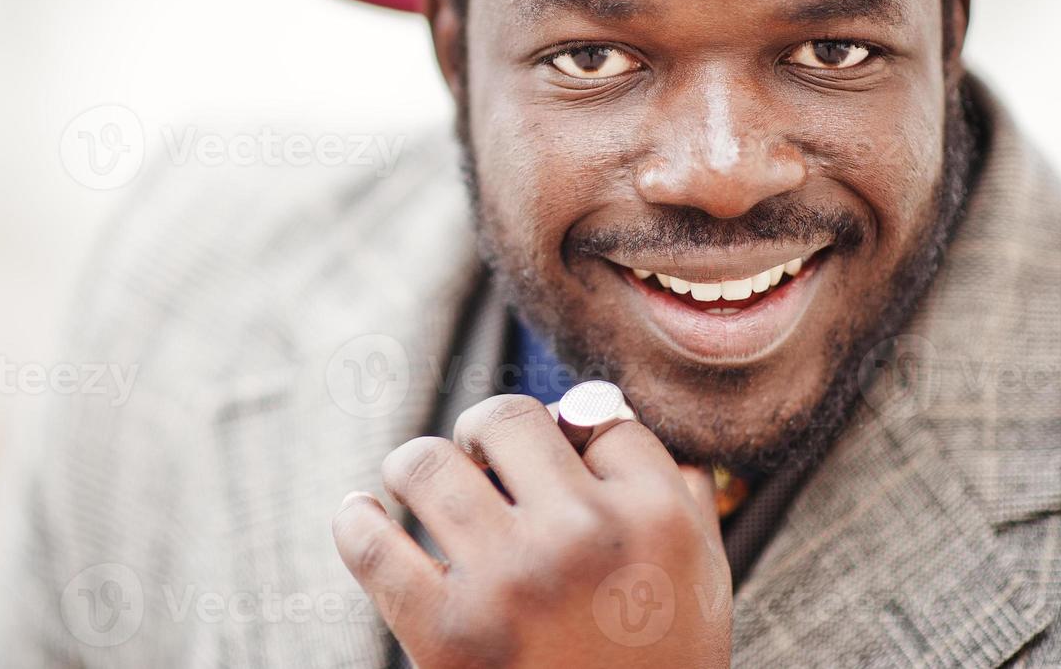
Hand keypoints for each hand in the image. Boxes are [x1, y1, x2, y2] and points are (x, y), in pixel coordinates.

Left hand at [332, 393, 731, 668]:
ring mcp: (510, 582)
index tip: (554, 460)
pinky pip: (373, 545)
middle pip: (505, 418)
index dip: (570, 433)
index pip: (594, 418)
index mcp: (654, 516)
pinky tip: (364, 514)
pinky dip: (357, 522)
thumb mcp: (702, 575)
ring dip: (415, 467)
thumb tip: (608, 416)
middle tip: (475, 454)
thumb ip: (677, 490)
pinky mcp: (446, 633)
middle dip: (482, 431)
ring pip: (427, 463)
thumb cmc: (662, 663)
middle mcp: (583, 535)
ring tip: (416, 482)